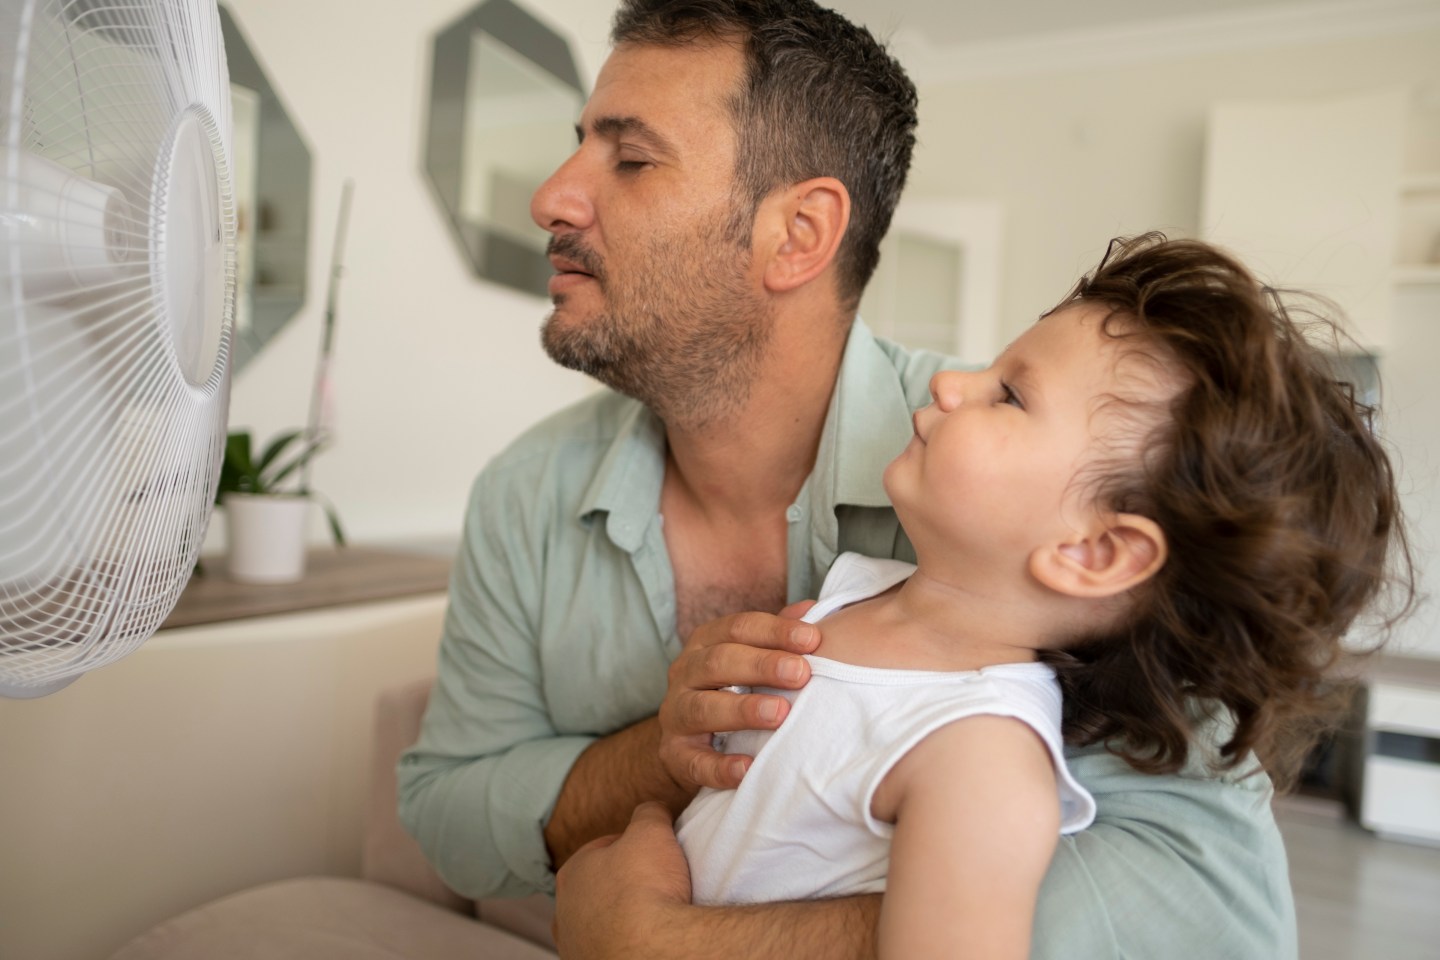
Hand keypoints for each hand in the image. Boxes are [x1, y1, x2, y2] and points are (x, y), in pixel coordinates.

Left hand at [552, 802, 692, 959]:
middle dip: (621, 883)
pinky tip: (644, 939)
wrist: (652, 951)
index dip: (632, 846)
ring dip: (620, 917)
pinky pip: (610, 949)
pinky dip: (624, 943)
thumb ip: (648, 813)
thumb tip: (654, 809)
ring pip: (601, 922)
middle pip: (599, 887)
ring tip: (651, 916)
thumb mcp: (651, 831)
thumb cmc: (645, 888)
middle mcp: (564, 911)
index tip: (654, 852)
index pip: (603, 849)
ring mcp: (576, 945)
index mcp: (572, 872)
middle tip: (653, 883)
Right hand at [659, 601, 818, 791]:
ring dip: (742, 710)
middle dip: (762, 665)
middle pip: (718, 662)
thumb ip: (776, 637)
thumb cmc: (731, 691)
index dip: (775, 631)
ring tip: (780, 713)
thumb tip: (811, 611)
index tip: (813, 640)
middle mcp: (685, 673)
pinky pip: (696, 762)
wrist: (689, 743)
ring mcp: (676, 715)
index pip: (738, 628)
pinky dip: (721, 767)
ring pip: (702, 708)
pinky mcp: (676, 755)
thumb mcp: (749, 658)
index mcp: (705, 644)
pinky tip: (749, 767)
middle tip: (801, 673)